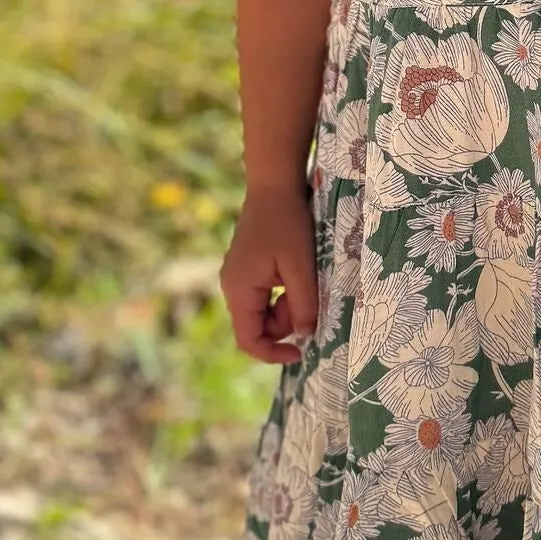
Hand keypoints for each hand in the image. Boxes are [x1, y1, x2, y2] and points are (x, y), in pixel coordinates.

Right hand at [220, 186, 319, 365]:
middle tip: (308, 297)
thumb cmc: (288, 223)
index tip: (302, 351)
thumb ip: (304, 305)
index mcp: (239, 289)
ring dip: (285, 305)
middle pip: (257, 325)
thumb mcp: (302, 267)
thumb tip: (306, 335)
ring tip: (302, 277)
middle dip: (285, 322)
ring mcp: (236, 276)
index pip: (248, 340)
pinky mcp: (245, 268)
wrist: (274, 185)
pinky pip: (262, 294)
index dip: (273, 354)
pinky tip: (294, 271)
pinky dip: (281, 293)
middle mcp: (231, 286)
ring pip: (262, 310)